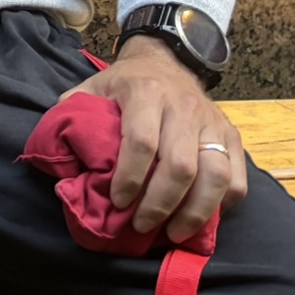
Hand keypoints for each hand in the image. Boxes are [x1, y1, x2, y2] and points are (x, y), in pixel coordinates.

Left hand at [59, 35, 248, 242]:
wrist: (166, 61)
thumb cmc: (124, 84)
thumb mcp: (93, 88)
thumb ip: (73, 116)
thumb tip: (56, 155)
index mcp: (145, 92)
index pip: (141, 142)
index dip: (130, 178)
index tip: (117, 202)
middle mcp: (183, 106)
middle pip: (180, 165)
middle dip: (159, 204)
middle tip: (141, 226)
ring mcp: (212, 122)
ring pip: (215, 176)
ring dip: (194, 212)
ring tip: (173, 233)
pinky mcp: (232, 136)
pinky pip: (237, 178)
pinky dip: (223, 205)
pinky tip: (202, 219)